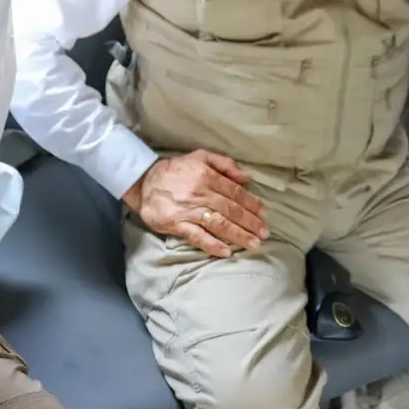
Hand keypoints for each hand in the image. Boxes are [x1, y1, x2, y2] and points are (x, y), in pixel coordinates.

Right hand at [122, 149, 268, 258]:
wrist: (144, 182)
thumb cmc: (176, 169)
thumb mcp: (201, 157)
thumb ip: (225, 164)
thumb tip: (247, 177)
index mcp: (207, 176)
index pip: (235, 192)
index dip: (252, 204)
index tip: (264, 215)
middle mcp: (201, 194)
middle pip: (231, 210)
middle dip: (250, 223)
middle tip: (264, 234)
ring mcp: (189, 211)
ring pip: (219, 224)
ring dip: (238, 235)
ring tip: (253, 244)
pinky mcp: (178, 225)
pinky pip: (198, 237)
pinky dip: (213, 245)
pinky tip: (226, 252)